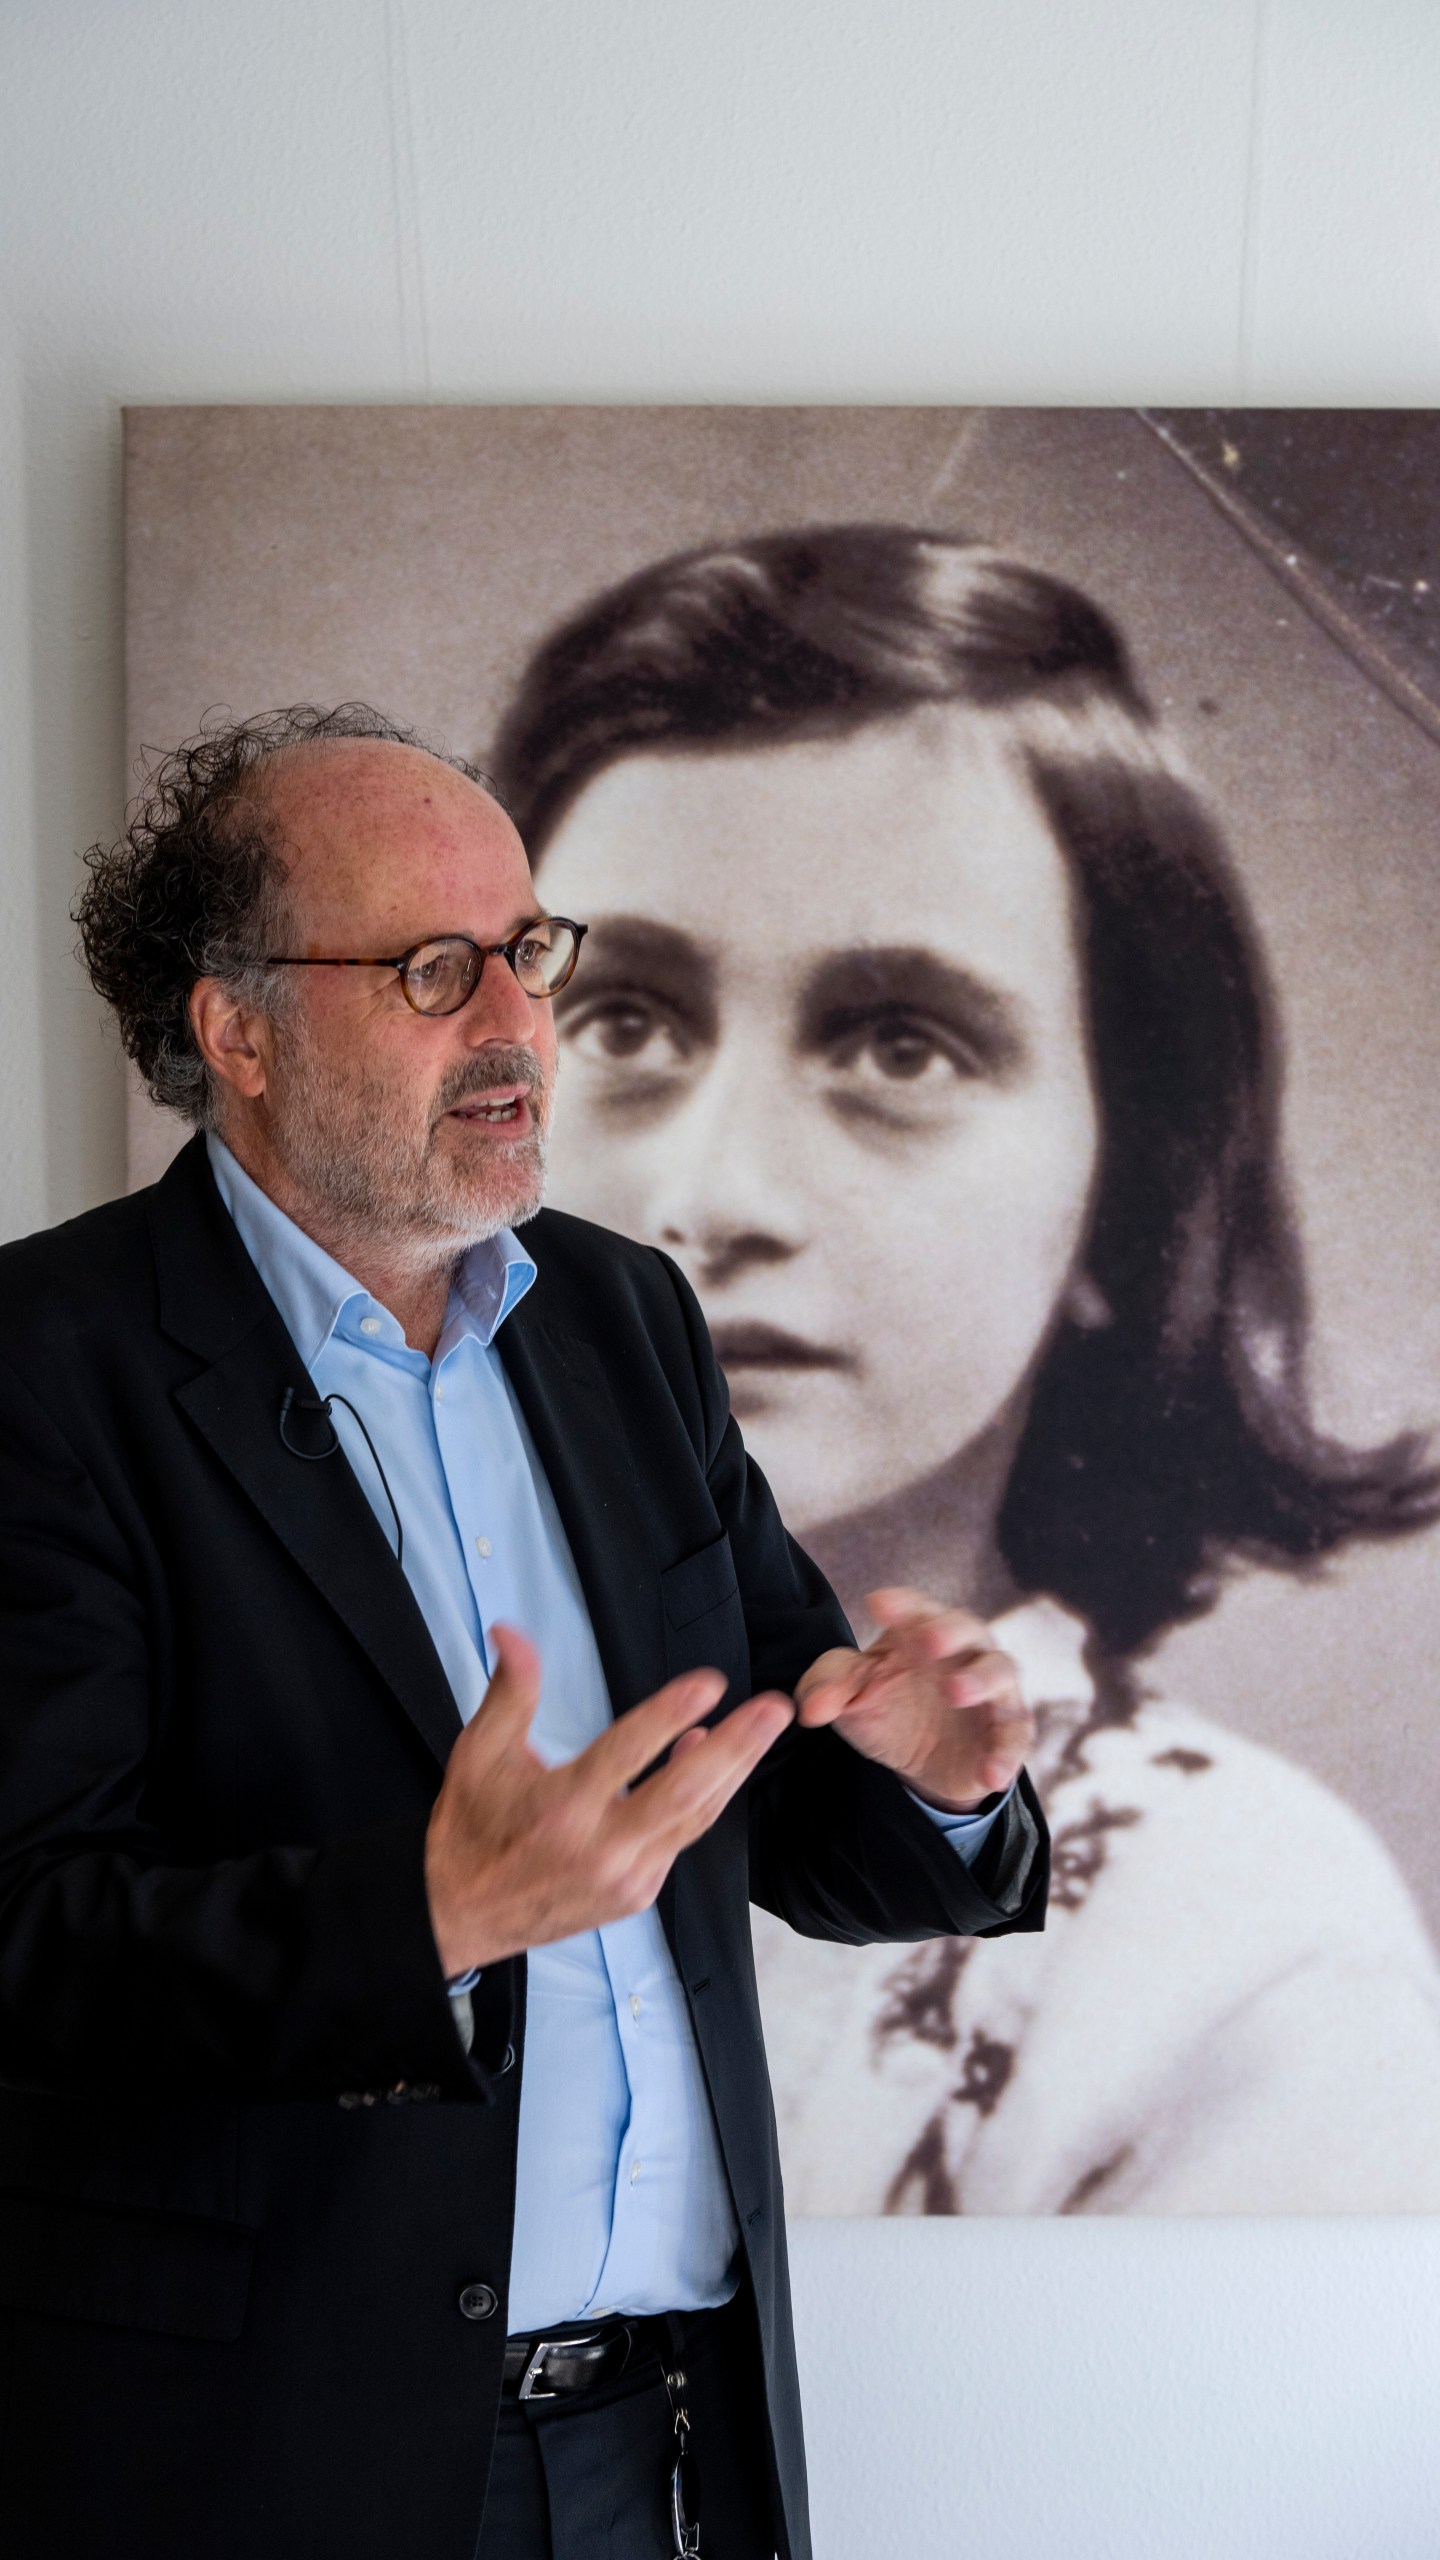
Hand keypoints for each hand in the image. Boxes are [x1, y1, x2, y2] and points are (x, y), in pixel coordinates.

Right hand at [424, 1624, 794, 1973]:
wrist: (461, 1916)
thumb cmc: (471, 1827)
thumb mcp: (479, 1754)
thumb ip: (509, 1692)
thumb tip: (513, 1631)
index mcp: (559, 1809)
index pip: (626, 1753)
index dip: (669, 1714)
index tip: (709, 1682)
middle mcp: (599, 1848)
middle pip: (684, 1793)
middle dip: (737, 1747)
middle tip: (775, 1708)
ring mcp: (625, 1878)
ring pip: (695, 1818)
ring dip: (734, 1769)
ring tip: (765, 1725)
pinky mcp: (637, 1895)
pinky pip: (682, 1839)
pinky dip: (703, 1800)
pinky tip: (714, 1762)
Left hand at [794, 1587, 1031, 1813]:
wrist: (920, 1761)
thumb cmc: (887, 1706)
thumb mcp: (850, 1694)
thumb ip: (826, 1687)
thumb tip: (811, 1709)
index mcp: (921, 1631)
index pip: (916, 1608)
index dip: (901, 1604)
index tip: (877, 1604)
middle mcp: (964, 1652)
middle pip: (967, 1628)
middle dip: (949, 1631)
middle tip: (927, 1641)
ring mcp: (991, 1691)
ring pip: (1000, 1672)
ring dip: (981, 1679)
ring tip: (956, 1692)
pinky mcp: (1007, 1733)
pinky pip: (1014, 1739)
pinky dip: (1005, 1755)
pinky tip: (990, 1774)